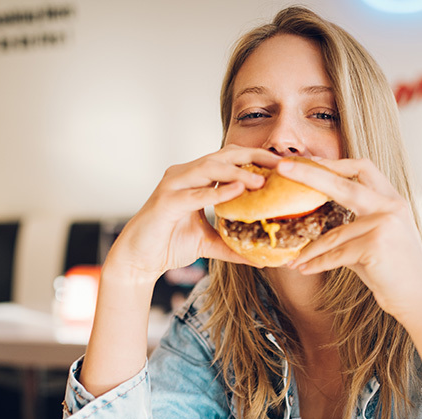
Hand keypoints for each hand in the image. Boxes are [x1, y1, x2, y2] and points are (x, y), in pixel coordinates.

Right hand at [105, 145, 279, 282]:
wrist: (138, 260)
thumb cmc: (169, 244)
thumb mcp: (209, 244)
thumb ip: (233, 245)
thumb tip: (262, 259)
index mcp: (196, 179)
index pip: (230, 159)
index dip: (256, 158)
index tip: (283, 165)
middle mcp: (184, 175)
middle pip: (223, 156)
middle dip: (253, 157)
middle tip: (281, 164)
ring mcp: (173, 185)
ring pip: (209, 169)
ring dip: (237, 172)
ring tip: (262, 180)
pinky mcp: (165, 202)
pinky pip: (194, 194)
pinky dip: (216, 192)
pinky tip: (237, 192)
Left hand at [280, 157, 421, 322]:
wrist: (419, 300)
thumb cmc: (395, 272)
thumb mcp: (377, 239)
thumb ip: (353, 224)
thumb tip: (316, 219)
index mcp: (392, 200)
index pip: (362, 168)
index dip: (333, 163)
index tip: (308, 161)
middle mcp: (390, 207)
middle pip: (342, 183)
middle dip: (310, 173)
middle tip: (282, 167)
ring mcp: (384, 224)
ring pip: (333, 234)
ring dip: (310, 250)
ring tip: (293, 259)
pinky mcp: (375, 245)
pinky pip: (335, 254)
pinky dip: (317, 264)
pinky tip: (303, 269)